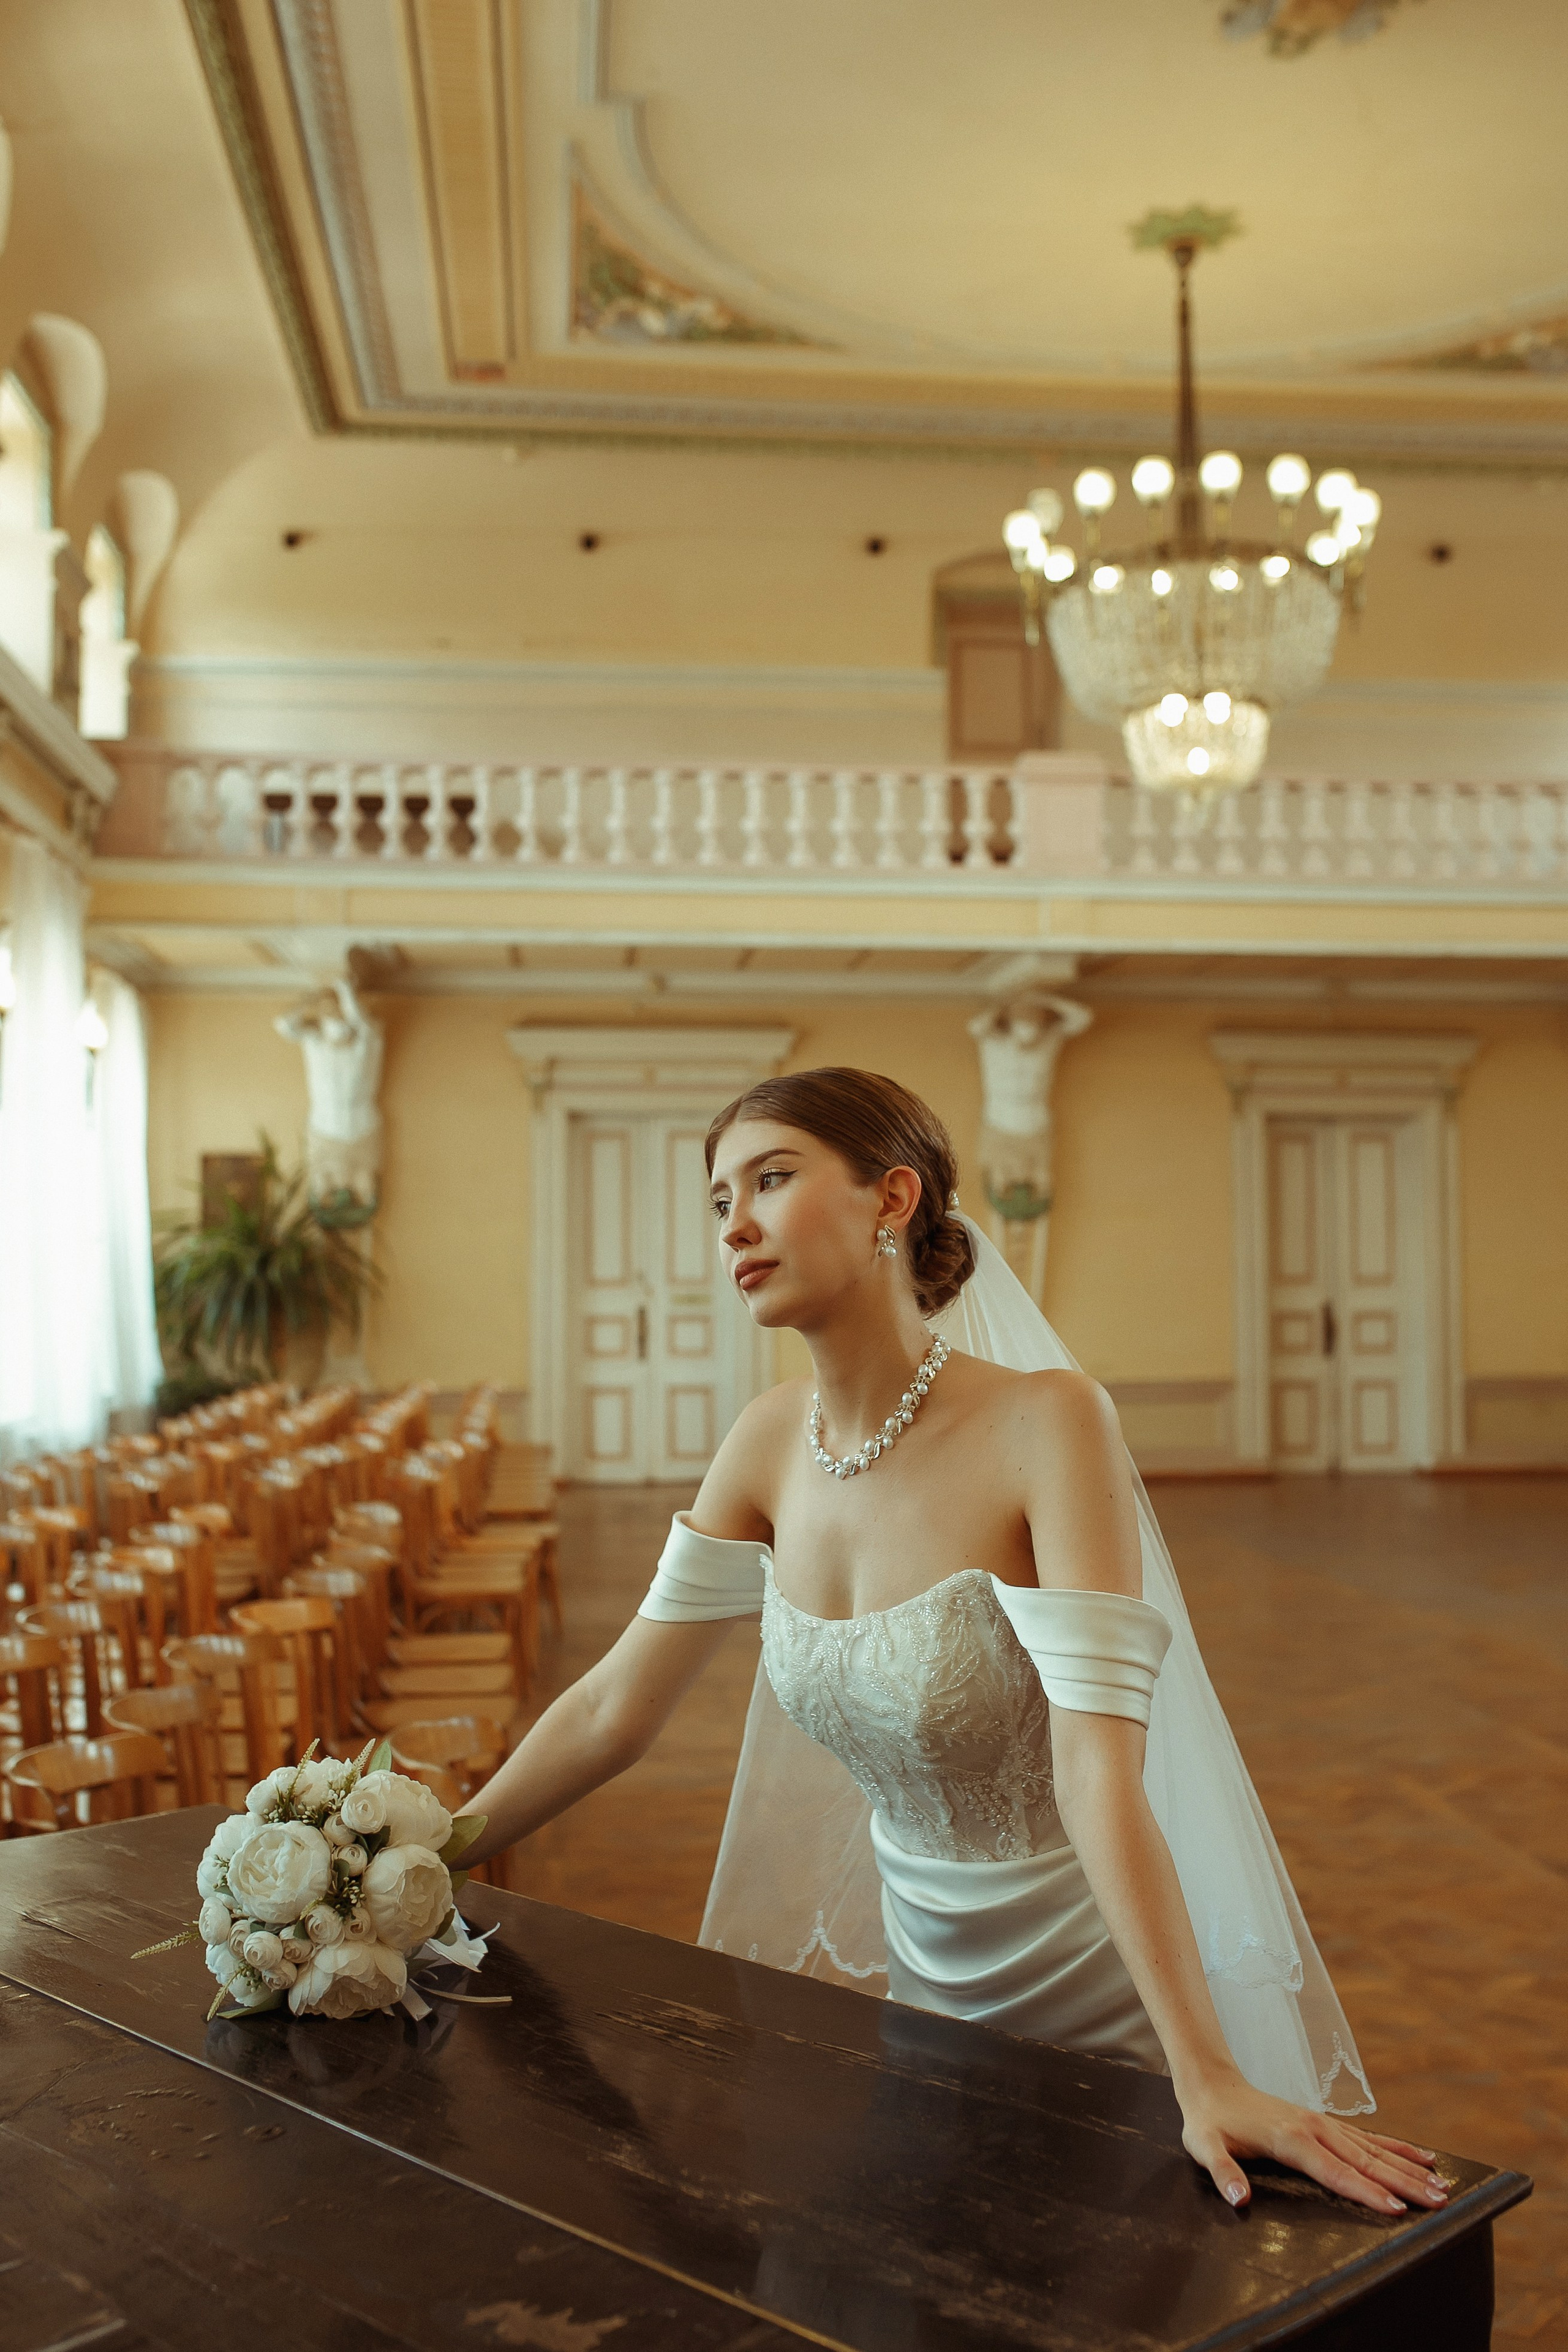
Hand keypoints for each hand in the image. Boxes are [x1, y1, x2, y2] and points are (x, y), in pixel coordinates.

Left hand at [1180, 2074, 1449, 2214]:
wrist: (1212, 2083)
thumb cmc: (1209, 2121)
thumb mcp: (1204, 2148)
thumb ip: (1223, 2174)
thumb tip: (1238, 2200)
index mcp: (1291, 2139)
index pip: (1336, 2173)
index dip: (1367, 2193)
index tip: (1397, 2210)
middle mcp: (1314, 2128)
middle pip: (1366, 2161)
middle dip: (1404, 2183)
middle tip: (1440, 2201)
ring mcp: (1323, 2123)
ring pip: (1374, 2150)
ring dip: (1409, 2168)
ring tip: (1442, 2184)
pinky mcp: (1325, 2123)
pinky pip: (1368, 2138)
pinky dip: (1397, 2148)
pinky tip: (1421, 2157)